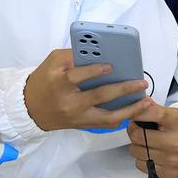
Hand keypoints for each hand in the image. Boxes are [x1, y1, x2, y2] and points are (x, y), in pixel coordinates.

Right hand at [24, 49, 153, 131]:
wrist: (31, 109)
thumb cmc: (44, 80)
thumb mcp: (53, 62)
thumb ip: (74, 55)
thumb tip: (100, 52)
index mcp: (59, 84)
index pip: (77, 78)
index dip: (93, 71)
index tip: (110, 66)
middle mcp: (69, 103)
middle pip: (99, 97)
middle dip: (123, 90)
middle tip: (141, 83)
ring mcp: (78, 117)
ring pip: (108, 117)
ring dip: (130, 110)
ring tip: (146, 101)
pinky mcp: (83, 125)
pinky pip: (106, 124)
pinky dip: (123, 117)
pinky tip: (135, 110)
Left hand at [126, 103, 177, 177]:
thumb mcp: (173, 115)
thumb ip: (154, 109)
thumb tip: (138, 104)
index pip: (155, 114)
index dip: (139, 113)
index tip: (132, 113)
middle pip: (138, 136)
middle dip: (134, 131)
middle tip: (138, 129)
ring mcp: (173, 161)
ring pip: (136, 151)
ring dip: (136, 146)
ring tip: (147, 143)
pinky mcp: (168, 175)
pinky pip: (140, 165)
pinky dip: (142, 159)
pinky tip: (152, 155)